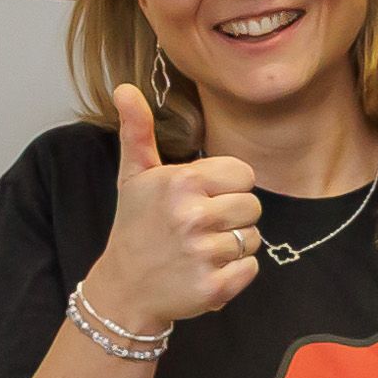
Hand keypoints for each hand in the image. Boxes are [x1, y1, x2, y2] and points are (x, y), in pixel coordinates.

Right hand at [89, 86, 262, 325]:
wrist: (123, 289)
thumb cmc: (135, 227)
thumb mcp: (134, 176)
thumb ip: (137, 131)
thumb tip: (125, 88)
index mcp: (181, 182)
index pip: (243, 174)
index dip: (226, 187)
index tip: (201, 198)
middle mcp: (194, 216)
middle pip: (253, 206)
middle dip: (231, 216)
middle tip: (198, 227)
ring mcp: (204, 253)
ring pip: (254, 238)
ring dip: (233, 245)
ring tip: (200, 249)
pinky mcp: (215, 287)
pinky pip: (252, 268)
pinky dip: (235, 273)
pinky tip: (205, 270)